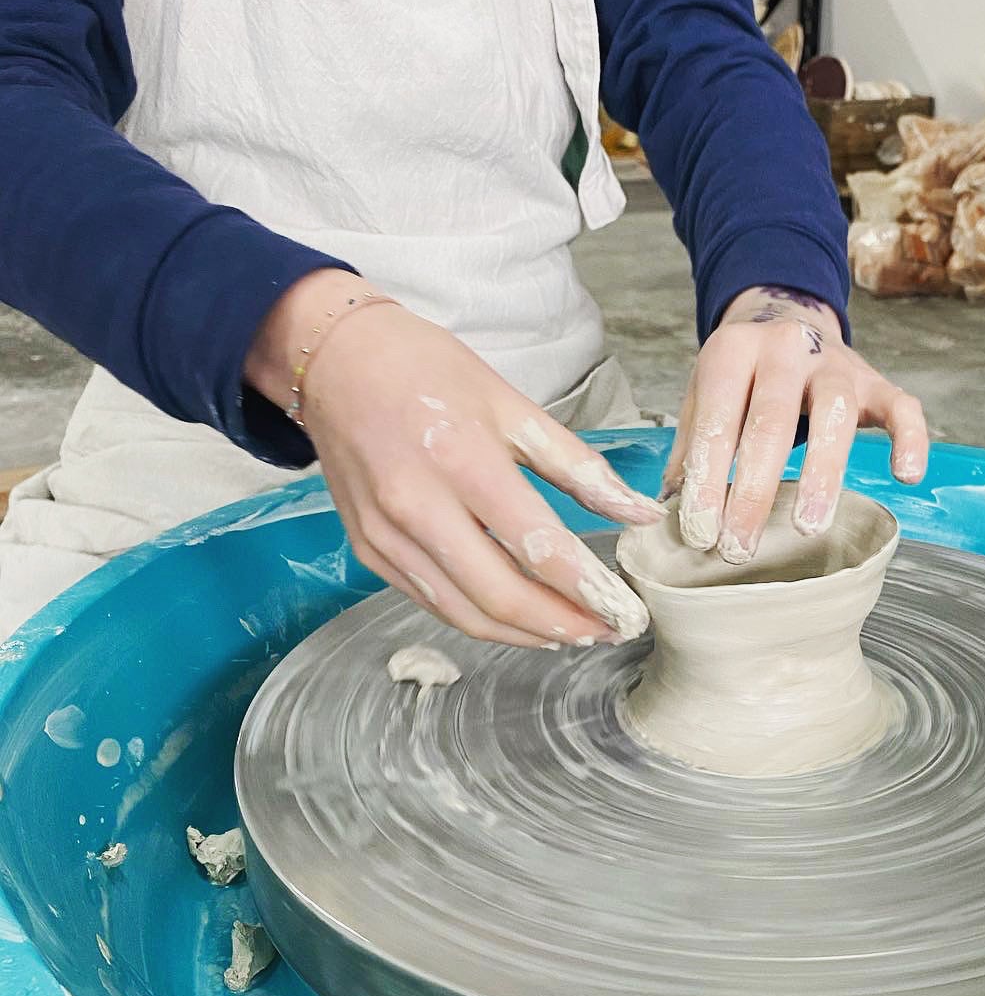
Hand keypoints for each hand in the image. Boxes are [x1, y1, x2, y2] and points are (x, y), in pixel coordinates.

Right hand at [246, 271, 661, 646]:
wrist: (333, 361)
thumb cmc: (425, 372)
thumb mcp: (512, 405)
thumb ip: (579, 466)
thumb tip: (638, 512)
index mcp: (462, 461)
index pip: (537, 546)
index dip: (588, 590)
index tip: (626, 611)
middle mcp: (417, 506)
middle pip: (500, 596)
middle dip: (563, 626)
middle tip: (607, 632)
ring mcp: (386, 536)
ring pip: (465, 614)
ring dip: (526, 635)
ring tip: (573, 634)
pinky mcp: (369, 551)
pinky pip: (434, 602)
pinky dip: (482, 620)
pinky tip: (520, 620)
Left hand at [661, 286, 928, 562]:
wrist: (788, 319)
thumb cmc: (741, 379)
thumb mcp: (703, 399)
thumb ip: (690, 452)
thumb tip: (667, 515)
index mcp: (733, 351)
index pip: (718, 419)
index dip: (707, 480)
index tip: (699, 534)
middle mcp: (786, 347)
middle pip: (771, 420)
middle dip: (753, 490)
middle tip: (739, 548)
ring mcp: (836, 363)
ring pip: (835, 412)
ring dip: (822, 472)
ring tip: (807, 526)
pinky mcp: (876, 381)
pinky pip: (903, 407)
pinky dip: (910, 439)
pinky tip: (906, 476)